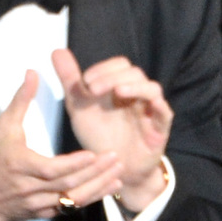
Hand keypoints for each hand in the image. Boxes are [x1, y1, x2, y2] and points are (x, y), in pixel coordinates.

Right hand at [0, 72, 122, 220]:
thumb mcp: (4, 126)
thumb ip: (21, 100)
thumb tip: (32, 73)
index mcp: (20, 166)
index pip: (50, 169)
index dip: (73, 164)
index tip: (93, 154)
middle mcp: (30, 188)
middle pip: (68, 185)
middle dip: (94, 173)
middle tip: (115, 158)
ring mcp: (39, 204)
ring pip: (73, 200)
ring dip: (98, 188)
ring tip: (119, 174)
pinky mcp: (45, 213)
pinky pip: (72, 209)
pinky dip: (92, 198)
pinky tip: (109, 187)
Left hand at [53, 49, 172, 213]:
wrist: (113, 170)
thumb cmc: (99, 136)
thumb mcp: (80, 107)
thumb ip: (70, 80)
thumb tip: (57, 50)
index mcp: (119, 87)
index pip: (119, 66)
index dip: (104, 68)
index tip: (86, 81)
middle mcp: (136, 95)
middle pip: (134, 73)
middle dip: (113, 76)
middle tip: (94, 89)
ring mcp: (149, 110)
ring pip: (151, 88)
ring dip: (134, 86)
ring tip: (117, 91)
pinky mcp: (159, 128)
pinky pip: (164, 112)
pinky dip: (156, 104)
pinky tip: (144, 104)